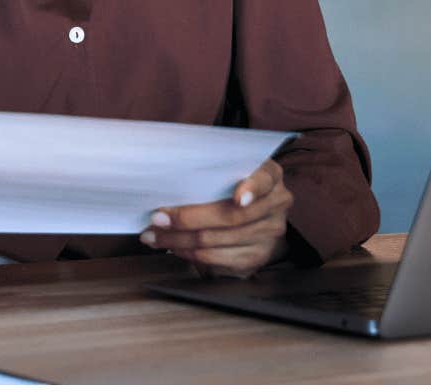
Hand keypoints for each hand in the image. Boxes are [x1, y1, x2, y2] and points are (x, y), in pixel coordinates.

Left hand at [139, 155, 293, 277]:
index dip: (252, 188)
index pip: (264, 179)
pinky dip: (189, 253)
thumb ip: (209, 175)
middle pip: (230, 216)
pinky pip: (217, 258)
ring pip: (217, 239)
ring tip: (154, 235)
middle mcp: (276, 204)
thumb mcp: (227, 172)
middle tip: (157, 218)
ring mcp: (269, 234)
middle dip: (187, 218)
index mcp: (270, 176)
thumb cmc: (229, 187)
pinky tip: (174, 247)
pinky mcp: (257, 257)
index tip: (238, 198)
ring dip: (179, 239)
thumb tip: (167, 187)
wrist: (252, 216)